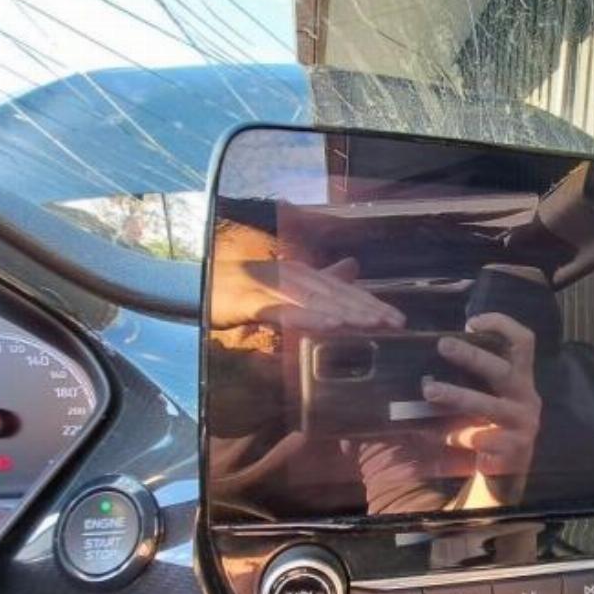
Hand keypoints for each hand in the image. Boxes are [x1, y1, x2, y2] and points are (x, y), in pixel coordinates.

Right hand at [210, 246, 403, 332]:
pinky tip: (329, 326)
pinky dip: (309, 318)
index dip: (371, 303)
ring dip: (346, 312)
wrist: (196, 282)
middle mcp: (293, 276)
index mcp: (303, 274)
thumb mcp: (285, 283)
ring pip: (317, 302)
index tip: (397, 319)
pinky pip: (285, 312)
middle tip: (396, 324)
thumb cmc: (241, 287)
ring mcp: (273, 287)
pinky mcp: (253, 302)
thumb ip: (320, 278)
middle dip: (368, 310)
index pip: (344, 291)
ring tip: (373, 323)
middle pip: (337, 296)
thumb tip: (353, 267)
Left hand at [423, 312, 541, 504]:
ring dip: (457, 395)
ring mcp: (523, 425)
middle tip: (443, 345)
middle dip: (471, 356)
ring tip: (430, 390)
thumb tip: (437, 355)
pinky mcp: (514, 451)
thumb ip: (476, 379)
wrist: (508, 475)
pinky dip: (458, 436)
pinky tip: (441, 437)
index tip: (471, 322)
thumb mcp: (491, 398)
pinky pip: (481, 439)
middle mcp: (527, 398)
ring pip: (488, 405)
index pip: (524, 342)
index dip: (502, 325)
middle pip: (502, 370)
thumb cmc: (492, 428)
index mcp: (522, 380)